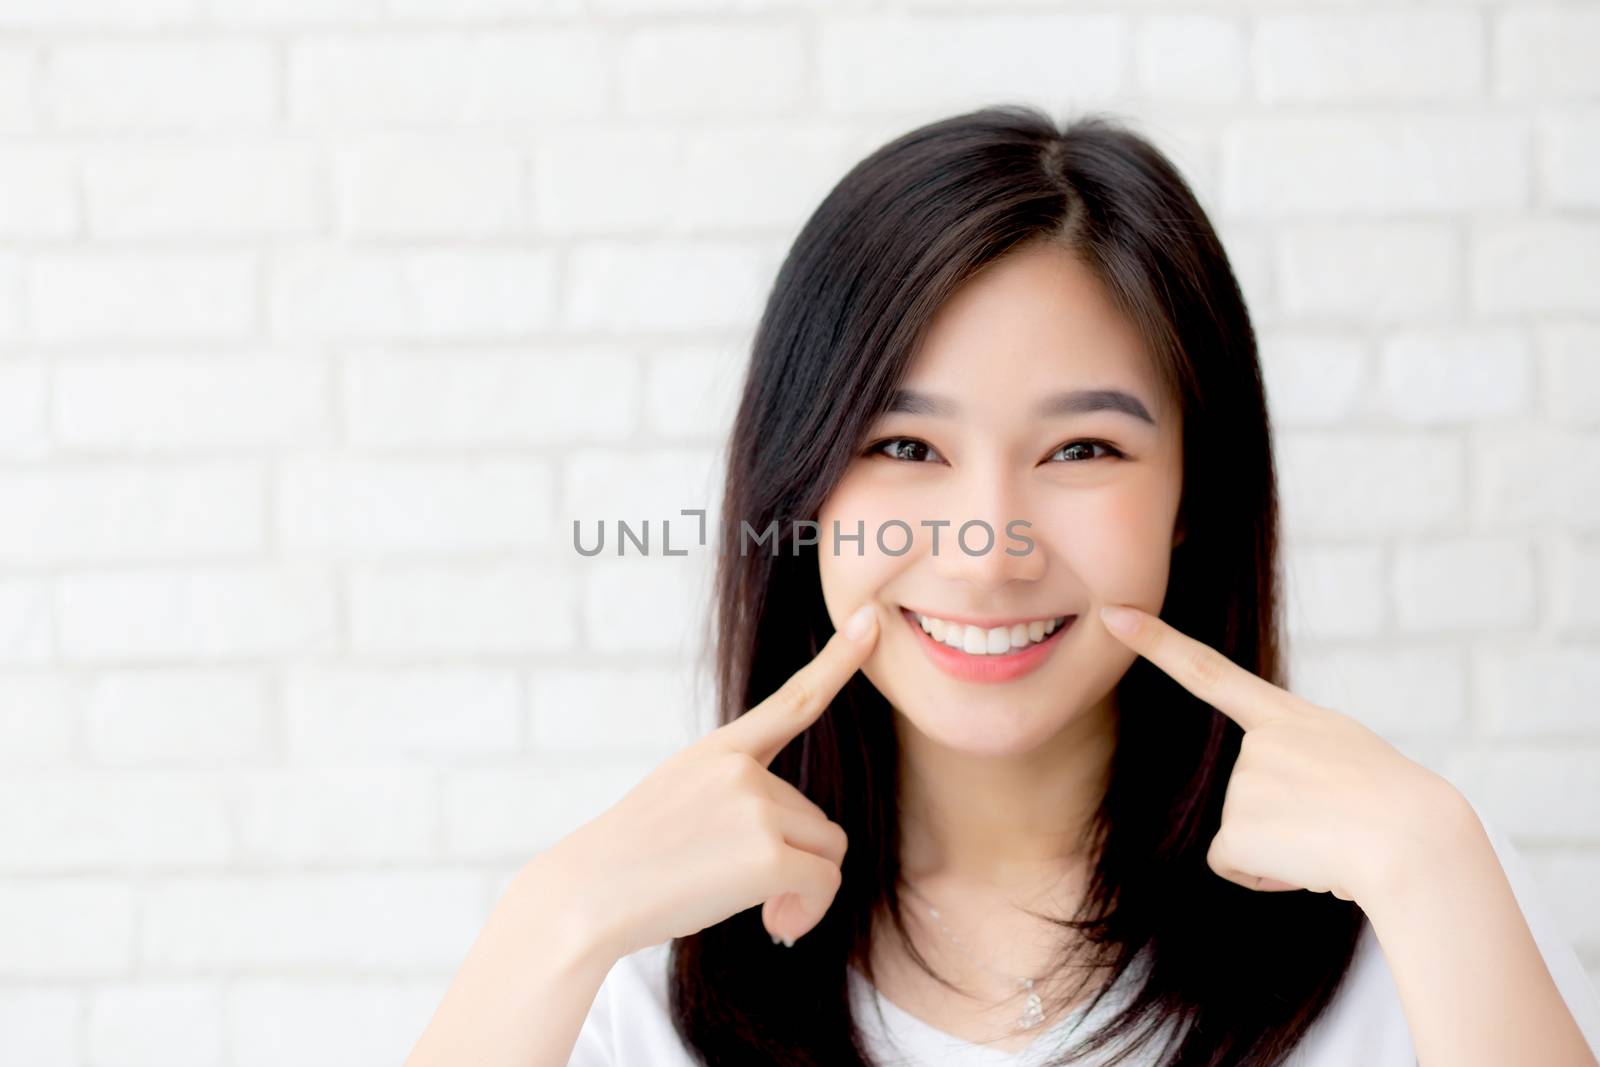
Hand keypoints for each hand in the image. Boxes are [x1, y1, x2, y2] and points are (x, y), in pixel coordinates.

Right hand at [548, 601, 880, 960]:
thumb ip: (737, 797)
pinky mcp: (768, 854)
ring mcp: (756, 807)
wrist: (588, 894)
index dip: (837, 661)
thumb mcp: (679, 799)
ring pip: (826, 850)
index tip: (867, 621)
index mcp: (719, 751)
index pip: (791, 701)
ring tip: (759, 909)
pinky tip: (774, 926)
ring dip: (804, 888)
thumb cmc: (632, 861)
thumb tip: (805, 844)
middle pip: (816, 817)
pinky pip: (824, 883)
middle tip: (750, 893)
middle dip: (795, 860)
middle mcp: (741, 769)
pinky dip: (807, 911)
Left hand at [1097, 603, 1469, 907]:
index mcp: (1292, 719)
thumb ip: (1303, 759)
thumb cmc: (1402, 812)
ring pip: (1244, 834)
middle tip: (1339, 823)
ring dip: (1284, 850)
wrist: (1418, 843)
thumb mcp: (1354, 759)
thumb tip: (1282, 807)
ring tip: (1331, 841)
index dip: (1157, 643)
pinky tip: (1308, 864)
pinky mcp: (1234, 827)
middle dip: (1285, 822)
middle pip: (1245, 797)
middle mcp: (1260, 743)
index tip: (1113, 613)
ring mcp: (1244, 781)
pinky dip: (1266, 875)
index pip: (1211, 671)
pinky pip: (1234, 864)